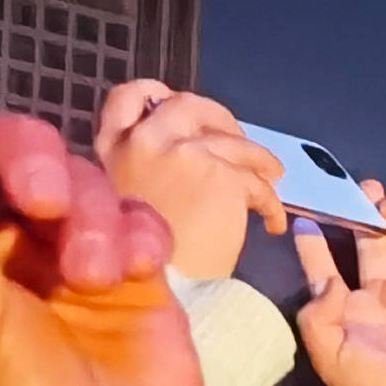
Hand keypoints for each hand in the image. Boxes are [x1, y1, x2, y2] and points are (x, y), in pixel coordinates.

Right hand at [95, 79, 281, 283]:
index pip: (129, 95)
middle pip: (189, 105)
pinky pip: (255, 179)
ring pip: (233, 142)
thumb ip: (146, 167)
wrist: (169, 291)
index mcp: (112, 149)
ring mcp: (183, 152)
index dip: (159, 94)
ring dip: (259, 160)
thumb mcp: (128, 203)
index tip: (182, 107)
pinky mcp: (221, 174)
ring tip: (273, 180)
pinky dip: (270, 201)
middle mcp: (144, 141)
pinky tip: (272, 223)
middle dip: (221, 119)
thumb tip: (187, 147)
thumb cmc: (145, 262)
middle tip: (241, 141)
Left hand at [294, 192, 385, 385]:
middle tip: (361, 188)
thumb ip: (317, 317)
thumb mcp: (332, 357)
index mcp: (348, 310)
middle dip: (361, 216)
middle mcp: (379, 296)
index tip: (303, 218)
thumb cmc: (378, 385)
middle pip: (367, 246)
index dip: (313, 245)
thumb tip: (324, 281)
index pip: (324, 269)